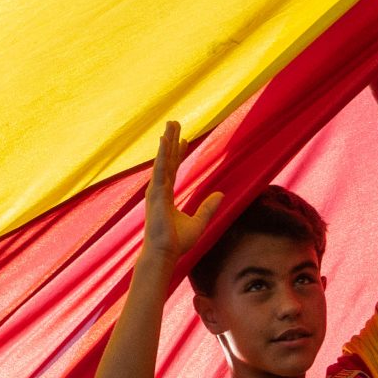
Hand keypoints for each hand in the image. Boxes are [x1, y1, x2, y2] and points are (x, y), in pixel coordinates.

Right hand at [141, 122, 223, 263]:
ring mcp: (156, 192)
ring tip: (169, 125)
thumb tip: (221, 194)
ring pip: (162, 161)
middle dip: (170, 141)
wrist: (165, 254)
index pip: (173, 170)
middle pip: (166, 160)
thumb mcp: (198, 223)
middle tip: (173, 123)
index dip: (177, 154)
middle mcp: (159, 191)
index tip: (184, 140)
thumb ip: (208, 208)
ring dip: (165, 142)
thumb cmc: (177, 243)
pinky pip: (160, 170)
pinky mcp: (156, 194)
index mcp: (166, 197)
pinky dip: (161, 155)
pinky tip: (163, 141)